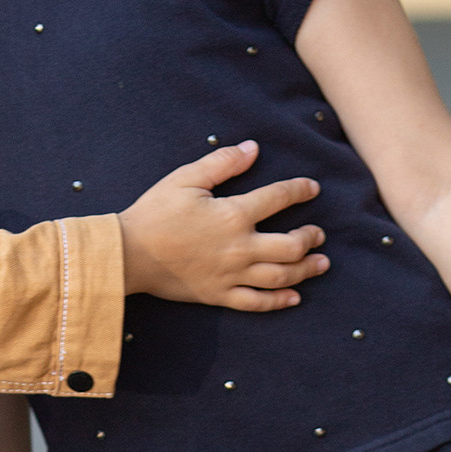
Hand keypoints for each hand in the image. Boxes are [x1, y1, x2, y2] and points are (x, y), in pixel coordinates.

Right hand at [118, 142, 325, 310]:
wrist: (129, 254)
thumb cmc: (155, 213)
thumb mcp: (186, 178)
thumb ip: (222, 163)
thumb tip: (252, 148)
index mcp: (233, 214)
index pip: (278, 199)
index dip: (299, 190)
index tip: (312, 188)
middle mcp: (240, 247)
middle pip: (290, 245)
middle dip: (310, 238)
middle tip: (318, 234)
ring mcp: (231, 275)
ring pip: (281, 276)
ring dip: (306, 270)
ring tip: (321, 264)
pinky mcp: (219, 295)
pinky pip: (256, 303)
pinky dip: (279, 301)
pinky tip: (295, 298)